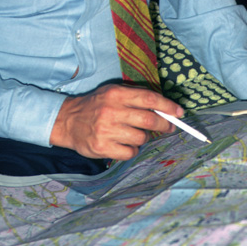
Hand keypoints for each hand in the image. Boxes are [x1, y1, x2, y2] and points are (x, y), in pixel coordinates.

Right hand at [49, 84, 183, 159]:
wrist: (67, 121)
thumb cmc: (96, 106)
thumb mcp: (112, 93)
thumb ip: (136, 97)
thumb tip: (165, 108)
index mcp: (116, 94)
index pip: (149, 99)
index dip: (168, 106)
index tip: (179, 112)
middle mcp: (111, 111)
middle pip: (149, 120)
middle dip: (164, 125)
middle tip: (169, 127)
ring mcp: (106, 130)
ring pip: (141, 138)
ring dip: (143, 138)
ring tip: (134, 134)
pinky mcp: (102, 147)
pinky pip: (130, 152)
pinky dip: (131, 150)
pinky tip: (123, 144)